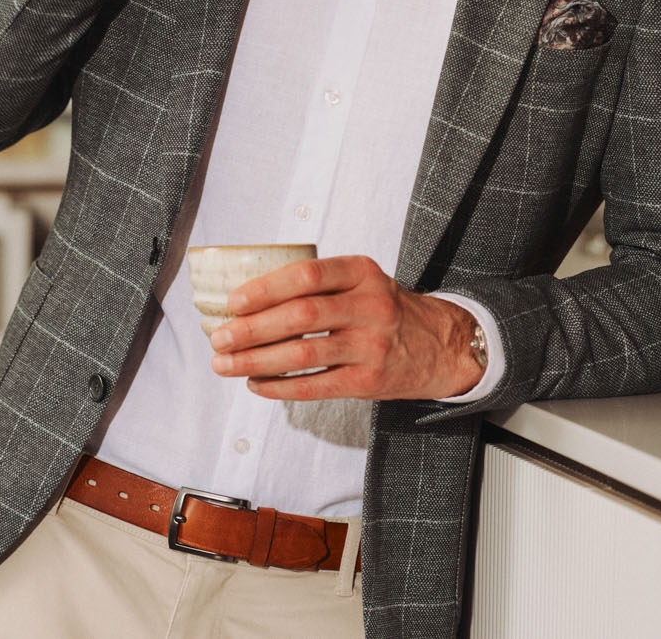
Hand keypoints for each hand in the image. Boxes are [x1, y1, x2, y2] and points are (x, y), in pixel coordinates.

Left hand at [207, 255, 484, 401]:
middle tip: (219, 338)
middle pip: (300, 316)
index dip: (265, 288)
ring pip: (302, 355)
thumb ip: (320, 286)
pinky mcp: (369, 382)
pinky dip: (278, 388)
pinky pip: (313, 387)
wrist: (441, 346)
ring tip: (225, 365)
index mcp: (364, 273)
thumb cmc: (387, 310)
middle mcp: (371, 306)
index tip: (233, 302)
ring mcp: (371, 346)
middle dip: (251, 328)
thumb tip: (248, 302)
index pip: (308, 275)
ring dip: (255, 361)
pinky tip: (256, 384)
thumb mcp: (364, 282)